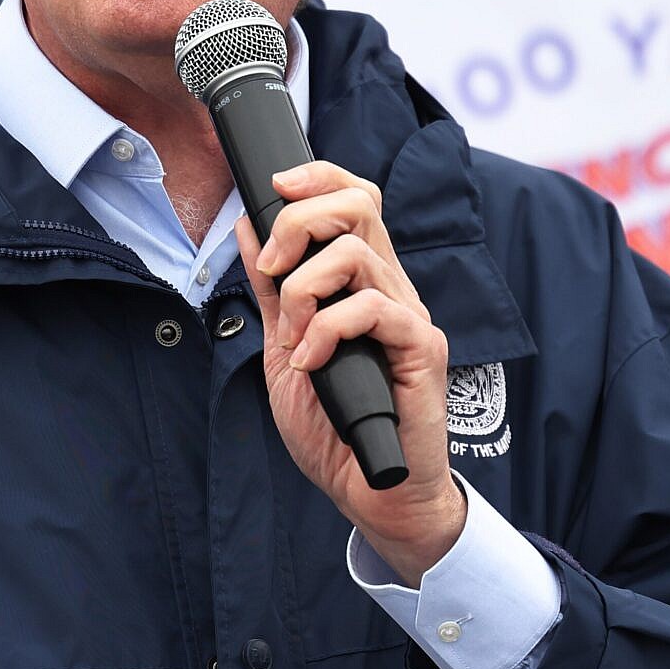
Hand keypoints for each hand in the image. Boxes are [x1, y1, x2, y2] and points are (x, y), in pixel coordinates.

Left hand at [237, 161, 463, 582]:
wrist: (370, 491)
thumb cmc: (335, 426)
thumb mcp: (285, 348)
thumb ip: (273, 292)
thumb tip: (247, 231)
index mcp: (364, 281)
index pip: (355, 197)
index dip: (318, 177)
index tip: (274, 187)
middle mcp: (392, 287)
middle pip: (359, 205)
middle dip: (300, 222)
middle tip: (274, 269)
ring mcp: (410, 316)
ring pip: (355, 256)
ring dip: (304, 291)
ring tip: (293, 339)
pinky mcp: (422, 349)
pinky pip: (373, 308)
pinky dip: (328, 330)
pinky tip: (312, 363)